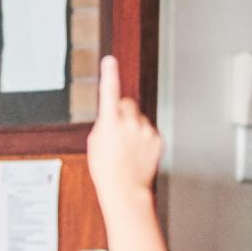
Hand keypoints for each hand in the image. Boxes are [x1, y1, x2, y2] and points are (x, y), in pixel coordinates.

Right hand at [84, 55, 160, 204]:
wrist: (125, 189)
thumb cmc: (106, 170)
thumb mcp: (95, 144)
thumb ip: (104, 125)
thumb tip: (111, 117)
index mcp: (110, 123)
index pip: (109, 92)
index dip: (109, 74)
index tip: (110, 61)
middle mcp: (129, 124)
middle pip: (127, 103)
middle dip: (122, 111)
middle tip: (117, 130)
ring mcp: (145, 131)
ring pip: (138, 118)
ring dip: (133, 127)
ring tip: (128, 148)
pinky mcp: (156, 139)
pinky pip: (148, 131)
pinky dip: (143, 138)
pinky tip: (137, 152)